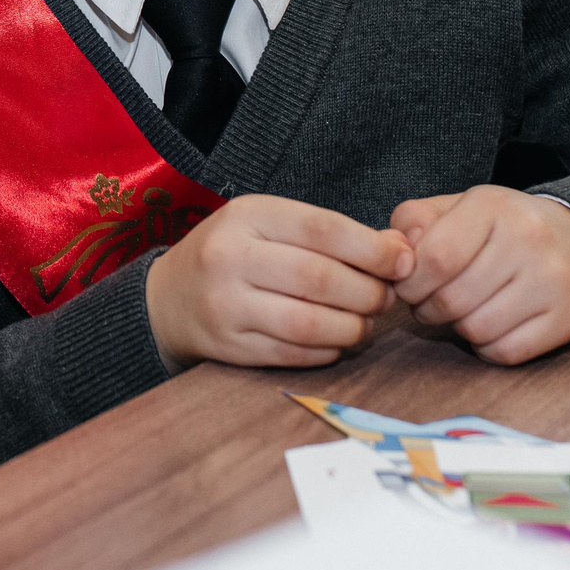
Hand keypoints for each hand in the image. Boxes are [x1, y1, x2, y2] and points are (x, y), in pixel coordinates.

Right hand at [144, 194, 412, 372]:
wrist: (166, 298)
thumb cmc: (234, 253)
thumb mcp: (270, 224)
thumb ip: (330, 234)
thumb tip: (399, 250)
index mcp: (247, 216)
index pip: (323, 230)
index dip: (373, 249)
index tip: (403, 262)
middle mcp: (231, 258)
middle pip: (321, 279)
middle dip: (368, 293)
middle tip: (386, 299)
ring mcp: (226, 305)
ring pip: (309, 323)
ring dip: (352, 328)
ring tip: (365, 324)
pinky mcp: (228, 347)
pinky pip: (293, 353)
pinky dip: (327, 350)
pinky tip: (336, 342)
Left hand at [392, 186, 569, 365]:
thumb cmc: (502, 228)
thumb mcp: (457, 209)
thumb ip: (415, 222)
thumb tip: (394, 252)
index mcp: (493, 206)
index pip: (435, 258)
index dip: (409, 282)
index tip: (409, 284)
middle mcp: (529, 239)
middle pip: (452, 299)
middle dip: (429, 307)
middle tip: (432, 300)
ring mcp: (553, 281)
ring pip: (476, 329)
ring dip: (458, 328)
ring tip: (464, 309)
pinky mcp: (568, 318)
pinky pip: (506, 352)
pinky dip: (487, 347)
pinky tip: (491, 326)